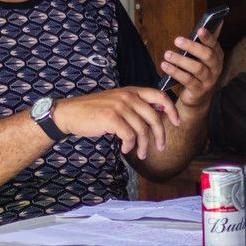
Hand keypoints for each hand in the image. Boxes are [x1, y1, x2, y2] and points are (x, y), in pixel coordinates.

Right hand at [53, 88, 179, 158]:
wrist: (69, 113)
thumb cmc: (95, 111)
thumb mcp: (118, 102)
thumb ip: (136, 106)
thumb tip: (158, 115)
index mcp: (132, 91)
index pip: (160, 96)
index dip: (171, 110)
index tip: (177, 123)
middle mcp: (128, 96)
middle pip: (154, 118)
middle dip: (160, 135)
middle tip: (160, 147)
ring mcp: (120, 106)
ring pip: (142, 130)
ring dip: (142, 146)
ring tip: (139, 154)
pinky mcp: (112, 118)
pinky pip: (129, 136)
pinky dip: (130, 146)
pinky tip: (125, 149)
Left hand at [160, 25, 223, 109]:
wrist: (198, 97)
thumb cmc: (199, 72)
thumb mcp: (204, 57)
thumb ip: (208, 41)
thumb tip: (219, 21)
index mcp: (217, 57)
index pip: (214, 45)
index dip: (208, 37)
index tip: (199, 29)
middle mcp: (216, 68)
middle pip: (207, 55)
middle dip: (192, 46)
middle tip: (177, 40)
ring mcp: (209, 80)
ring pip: (197, 68)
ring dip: (180, 60)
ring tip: (167, 54)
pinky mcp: (199, 90)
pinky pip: (187, 80)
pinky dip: (175, 72)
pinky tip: (165, 66)